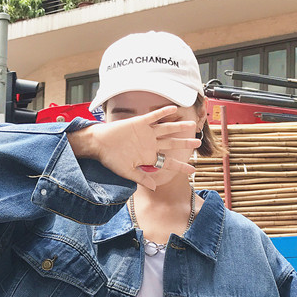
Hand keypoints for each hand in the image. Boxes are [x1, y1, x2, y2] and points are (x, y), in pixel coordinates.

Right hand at [69, 106, 199, 190]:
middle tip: (198, 143)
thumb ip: (142, 179)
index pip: (168, 162)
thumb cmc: (111, 159)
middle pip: (172, 144)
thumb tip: (155, 188)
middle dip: (185, 144)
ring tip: (192, 125)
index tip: (193, 170)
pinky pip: (154, 116)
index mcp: (149, 157)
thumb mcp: (127, 172)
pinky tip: (174, 109)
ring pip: (167, 129)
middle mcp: (150, 144)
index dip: (181, 166)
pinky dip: (163, 113)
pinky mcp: (139, 122)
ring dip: (179, 127)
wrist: (99, 144)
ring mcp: (146, 133)